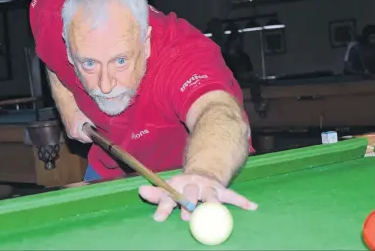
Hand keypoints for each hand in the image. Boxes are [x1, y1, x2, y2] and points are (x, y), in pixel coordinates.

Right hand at [65, 109, 92, 142]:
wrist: (68, 110)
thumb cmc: (76, 114)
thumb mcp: (86, 120)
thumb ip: (91, 126)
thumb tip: (95, 131)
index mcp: (76, 134)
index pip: (86, 140)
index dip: (91, 138)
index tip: (95, 137)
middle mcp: (72, 136)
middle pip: (83, 141)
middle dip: (88, 138)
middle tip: (92, 134)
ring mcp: (69, 135)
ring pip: (80, 139)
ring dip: (84, 137)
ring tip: (87, 132)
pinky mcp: (68, 134)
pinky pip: (76, 137)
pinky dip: (80, 135)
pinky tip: (82, 130)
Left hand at [138, 173, 257, 221]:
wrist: (202, 173)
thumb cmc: (182, 187)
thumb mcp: (168, 189)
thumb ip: (156, 194)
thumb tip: (140, 191)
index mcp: (178, 186)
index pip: (168, 197)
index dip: (163, 208)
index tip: (158, 219)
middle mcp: (193, 186)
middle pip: (190, 193)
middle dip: (189, 203)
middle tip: (187, 215)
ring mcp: (208, 187)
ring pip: (211, 195)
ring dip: (213, 204)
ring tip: (216, 211)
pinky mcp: (221, 190)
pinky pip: (232, 196)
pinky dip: (242, 201)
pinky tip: (252, 207)